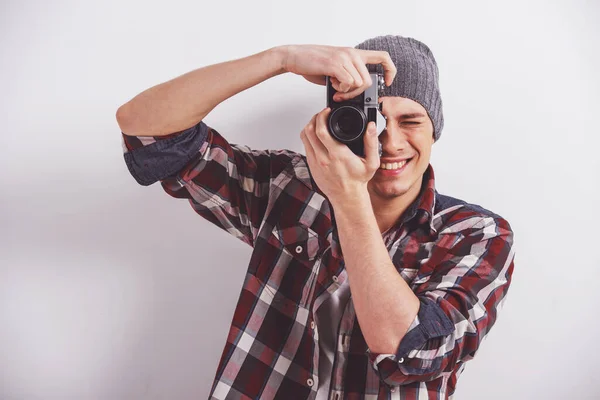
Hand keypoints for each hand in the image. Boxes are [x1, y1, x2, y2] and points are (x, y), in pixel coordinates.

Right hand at [282, 44, 396, 100]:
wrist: (294, 56)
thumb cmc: (312, 64)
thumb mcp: (335, 68)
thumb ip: (346, 76)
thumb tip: (354, 92)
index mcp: (354, 53)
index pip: (383, 57)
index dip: (390, 70)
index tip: (387, 82)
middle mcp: (352, 53)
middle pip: (368, 80)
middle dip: (357, 93)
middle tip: (343, 95)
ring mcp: (344, 57)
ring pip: (359, 83)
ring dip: (347, 92)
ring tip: (335, 88)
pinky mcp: (336, 64)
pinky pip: (348, 83)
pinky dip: (341, 90)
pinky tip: (332, 86)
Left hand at [299, 107, 380, 205]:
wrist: (347, 197)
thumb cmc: (358, 180)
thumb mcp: (372, 162)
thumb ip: (372, 143)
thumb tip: (371, 126)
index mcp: (338, 155)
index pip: (322, 131)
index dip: (322, 116)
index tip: (327, 111)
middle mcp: (323, 158)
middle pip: (309, 131)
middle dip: (314, 117)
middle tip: (322, 113)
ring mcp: (315, 162)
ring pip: (304, 137)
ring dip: (309, 125)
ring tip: (318, 121)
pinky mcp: (311, 165)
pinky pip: (305, 145)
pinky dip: (308, 136)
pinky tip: (316, 134)